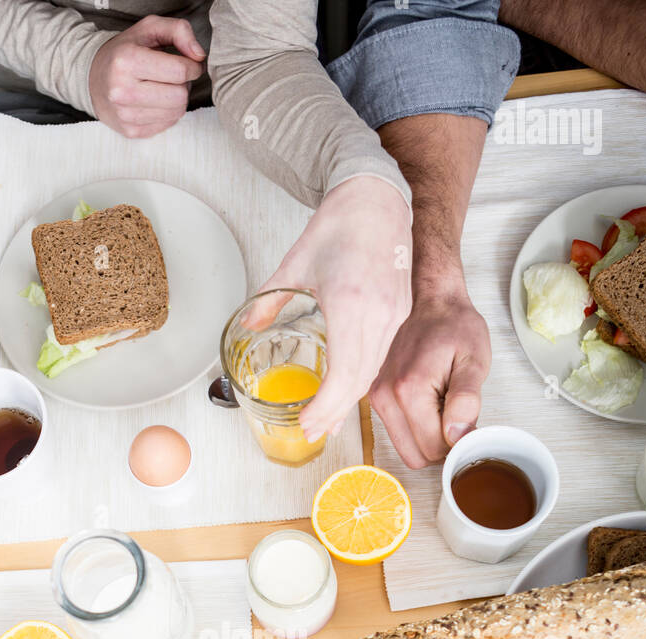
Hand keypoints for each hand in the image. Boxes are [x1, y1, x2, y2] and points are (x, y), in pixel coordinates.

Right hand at [88, 15, 203, 137]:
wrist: (93, 78)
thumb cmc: (126, 51)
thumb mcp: (149, 28)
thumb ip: (179, 31)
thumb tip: (199, 56)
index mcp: (127, 60)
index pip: (179, 71)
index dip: (192, 66)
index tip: (189, 63)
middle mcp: (123, 91)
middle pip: (180, 96)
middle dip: (184, 85)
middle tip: (174, 77)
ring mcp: (125, 115)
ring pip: (176, 112)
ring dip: (177, 99)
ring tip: (164, 87)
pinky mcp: (131, 131)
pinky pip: (167, 125)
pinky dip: (168, 112)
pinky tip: (156, 101)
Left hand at [252, 177, 411, 440]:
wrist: (378, 199)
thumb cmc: (340, 224)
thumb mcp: (295, 262)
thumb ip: (269, 299)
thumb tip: (246, 324)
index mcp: (351, 303)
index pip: (343, 373)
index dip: (325, 406)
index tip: (306, 423)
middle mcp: (378, 314)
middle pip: (358, 381)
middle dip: (333, 413)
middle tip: (311, 432)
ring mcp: (394, 315)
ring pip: (371, 372)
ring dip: (347, 400)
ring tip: (325, 421)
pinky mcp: (400, 313)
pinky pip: (380, 356)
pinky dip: (360, 379)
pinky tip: (345, 390)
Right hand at [370, 288, 490, 467]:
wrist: (431, 302)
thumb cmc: (454, 326)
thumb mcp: (473, 360)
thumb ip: (466, 400)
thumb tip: (458, 437)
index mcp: (409, 389)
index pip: (433, 448)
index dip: (457, 444)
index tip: (469, 422)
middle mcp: (385, 397)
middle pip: (415, 456)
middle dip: (441, 444)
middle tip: (457, 414)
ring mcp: (376, 399)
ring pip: (406, 449)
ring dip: (428, 437)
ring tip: (443, 404)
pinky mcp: (375, 398)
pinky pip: (399, 434)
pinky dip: (417, 428)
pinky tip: (430, 403)